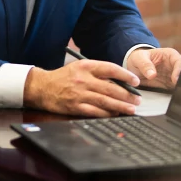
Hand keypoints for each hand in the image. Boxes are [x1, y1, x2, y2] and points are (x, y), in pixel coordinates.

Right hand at [23, 59, 140, 116]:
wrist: (42, 87)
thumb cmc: (63, 77)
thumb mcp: (79, 67)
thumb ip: (97, 72)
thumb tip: (119, 81)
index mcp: (86, 66)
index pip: (110, 69)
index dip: (125, 76)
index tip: (135, 81)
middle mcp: (83, 79)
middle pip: (111, 88)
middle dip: (127, 95)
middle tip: (137, 100)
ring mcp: (79, 94)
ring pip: (105, 101)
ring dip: (120, 106)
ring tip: (132, 109)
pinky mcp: (75, 107)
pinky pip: (95, 112)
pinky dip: (107, 114)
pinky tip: (115, 115)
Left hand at [126, 47, 180, 90]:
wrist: (134, 67)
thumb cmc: (138, 59)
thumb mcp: (139, 58)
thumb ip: (145, 65)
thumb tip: (152, 75)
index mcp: (170, 55)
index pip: (179, 61)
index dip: (179, 70)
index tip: (175, 80)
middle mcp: (174, 66)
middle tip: (179, 89)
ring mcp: (173, 76)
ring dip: (180, 89)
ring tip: (177, 95)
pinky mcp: (169, 86)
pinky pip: (175, 90)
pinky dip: (175, 94)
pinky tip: (173, 98)